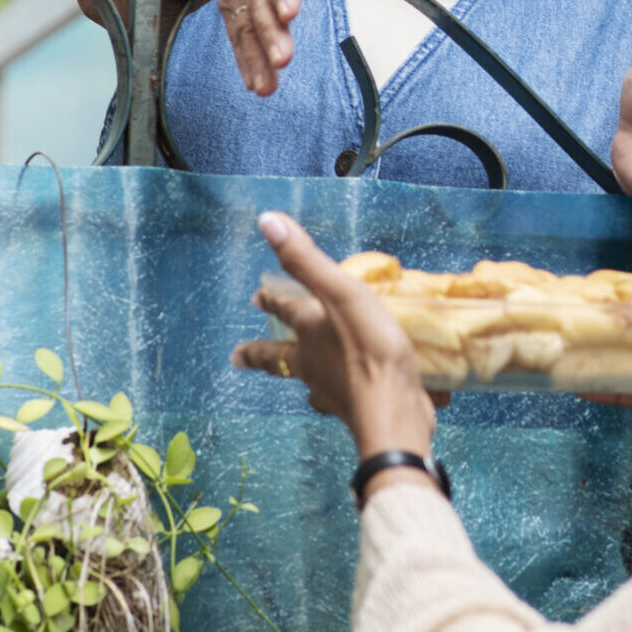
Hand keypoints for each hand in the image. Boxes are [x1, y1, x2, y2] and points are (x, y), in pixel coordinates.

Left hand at [231, 212, 437, 457]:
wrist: (393, 411)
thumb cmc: (367, 350)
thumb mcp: (339, 295)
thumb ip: (307, 261)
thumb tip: (267, 221)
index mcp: (308, 335)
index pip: (284, 313)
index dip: (272, 301)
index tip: (255, 297)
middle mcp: (314, 365)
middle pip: (280, 358)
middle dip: (261, 353)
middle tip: (238, 356)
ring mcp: (335, 390)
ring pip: (309, 381)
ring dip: (299, 374)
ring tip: (297, 375)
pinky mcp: (360, 406)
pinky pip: (342, 397)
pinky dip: (339, 393)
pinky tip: (345, 395)